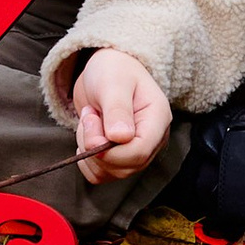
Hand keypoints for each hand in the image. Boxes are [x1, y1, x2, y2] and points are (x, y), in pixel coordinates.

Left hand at [68, 48, 171, 179]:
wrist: (105, 71)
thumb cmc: (114, 69)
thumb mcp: (113, 82)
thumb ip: (117, 109)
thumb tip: (121, 138)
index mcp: (157, 118)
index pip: (139, 152)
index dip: (110, 150)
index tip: (91, 124)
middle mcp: (152, 139)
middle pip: (124, 166)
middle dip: (96, 146)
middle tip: (89, 115)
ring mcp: (136, 151)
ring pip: (110, 172)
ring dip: (89, 150)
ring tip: (90, 120)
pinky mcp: (120, 158)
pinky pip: (100, 175)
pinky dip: (86, 161)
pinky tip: (88, 136)